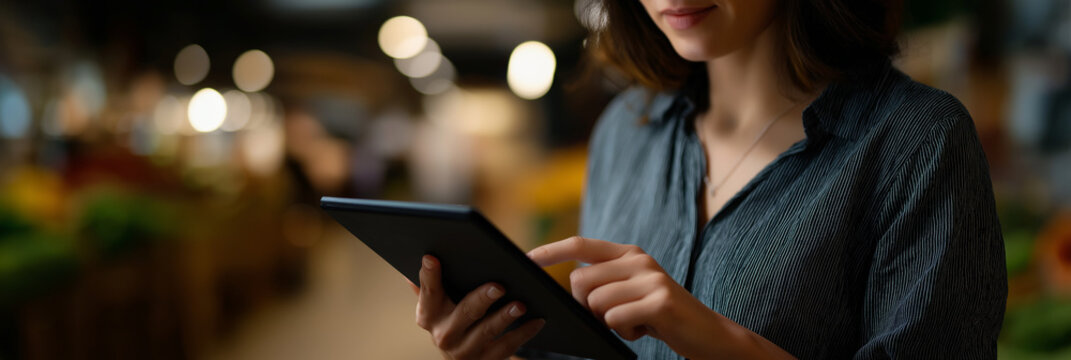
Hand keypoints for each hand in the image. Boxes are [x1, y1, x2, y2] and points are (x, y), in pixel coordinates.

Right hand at [415, 255, 545, 359]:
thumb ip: (429, 283)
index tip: (432, 258)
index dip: (428, 276)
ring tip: (521, 305)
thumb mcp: (437, 304)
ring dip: (505, 317)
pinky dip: (523, 333)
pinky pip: (507, 347)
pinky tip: (536, 320)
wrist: (462, 357)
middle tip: (499, 286)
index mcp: (428, 315)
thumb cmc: (451, 318)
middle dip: (481, 299)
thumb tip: (426, 252)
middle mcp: (443, 335)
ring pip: (487, 331)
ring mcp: (465, 351)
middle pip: (464, 313)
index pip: (429, 292)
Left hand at [527, 236, 794, 358]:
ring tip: (634, 323)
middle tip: (609, 318)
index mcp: (629, 254)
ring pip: (596, 303)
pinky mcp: (660, 301)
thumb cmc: (661, 316)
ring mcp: (651, 279)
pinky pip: (615, 318)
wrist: (708, 333)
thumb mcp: (633, 291)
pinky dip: (624, 332)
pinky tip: (644, 330)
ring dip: (608, 323)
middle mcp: (639, 260)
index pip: (581, 245)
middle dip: (585, 307)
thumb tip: (570, 285)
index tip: (528, 258)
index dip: (552, 250)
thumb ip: (607, 281)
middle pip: (580, 281)